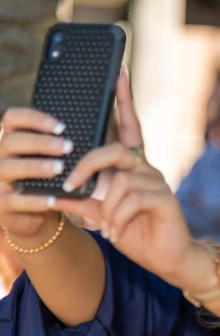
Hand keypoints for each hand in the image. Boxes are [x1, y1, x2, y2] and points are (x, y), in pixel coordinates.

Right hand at [0, 106, 71, 237]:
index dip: (34, 119)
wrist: (37, 217)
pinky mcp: (1, 205)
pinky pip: (14, 200)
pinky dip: (34, 199)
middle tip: (68, 147)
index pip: (13, 119)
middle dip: (41, 143)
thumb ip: (65, 146)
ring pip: (9, 168)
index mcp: (13, 141)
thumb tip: (95, 131)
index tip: (61, 127)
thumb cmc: (49, 182)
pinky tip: (53, 199)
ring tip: (60, 168)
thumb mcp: (55, 162)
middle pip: (11, 142)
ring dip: (36, 166)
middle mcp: (2, 158)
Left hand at [55, 74, 205, 288]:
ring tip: (107, 227)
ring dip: (105, 208)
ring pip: (119, 180)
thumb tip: (59, 194)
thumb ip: (87, 201)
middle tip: (72, 185)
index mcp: (133, 169)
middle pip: (115, 150)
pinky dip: (117, 217)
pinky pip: (131, 199)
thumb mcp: (105, 216)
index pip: (128, 129)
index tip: (119, 75)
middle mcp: (147, 170)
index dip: (123, 103)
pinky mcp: (165, 198)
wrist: (168, 259)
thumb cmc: (138, 234)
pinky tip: (118, 231)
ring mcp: (158, 182)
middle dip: (88, 165)